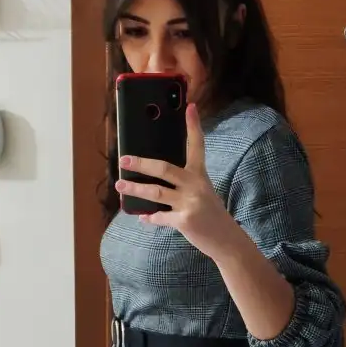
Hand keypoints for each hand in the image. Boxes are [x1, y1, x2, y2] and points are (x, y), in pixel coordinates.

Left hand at [115, 103, 234, 259]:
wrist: (225, 239)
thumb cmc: (210, 214)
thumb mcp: (202, 192)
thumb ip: (183, 183)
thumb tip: (155, 177)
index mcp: (200, 175)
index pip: (197, 145)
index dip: (193, 126)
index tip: (189, 107)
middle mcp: (195, 185)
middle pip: (163, 169)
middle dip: (141, 164)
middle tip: (123, 160)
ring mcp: (190, 203)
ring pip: (156, 193)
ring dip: (135, 190)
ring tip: (120, 186)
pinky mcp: (185, 221)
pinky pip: (160, 217)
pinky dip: (149, 218)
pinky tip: (141, 216)